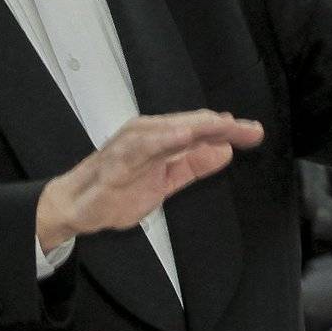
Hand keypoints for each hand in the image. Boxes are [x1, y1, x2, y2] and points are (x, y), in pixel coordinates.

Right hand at [36, 110, 263, 251]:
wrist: (77, 206)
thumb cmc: (117, 190)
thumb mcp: (166, 181)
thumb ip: (193, 165)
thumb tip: (224, 151)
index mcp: (160, 138)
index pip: (200, 129)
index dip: (229, 130)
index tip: (254, 134)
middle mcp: (148, 134)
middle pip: (191, 124)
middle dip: (222, 126)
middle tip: (251, 130)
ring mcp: (132, 144)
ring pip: (170, 129)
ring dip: (198, 126)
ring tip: (223, 125)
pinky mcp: (118, 160)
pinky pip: (143, 147)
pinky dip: (163, 139)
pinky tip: (183, 136)